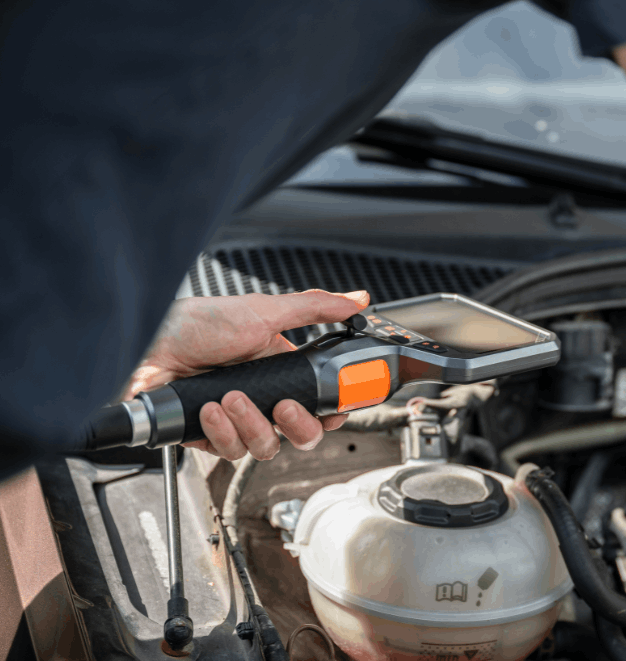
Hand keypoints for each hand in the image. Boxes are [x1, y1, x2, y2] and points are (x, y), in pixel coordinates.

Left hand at [122, 289, 369, 460]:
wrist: (144, 346)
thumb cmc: (194, 324)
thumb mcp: (262, 311)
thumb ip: (314, 307)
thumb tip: (357, 300)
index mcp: (279, 369)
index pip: (318, 402)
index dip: (331, 412)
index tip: (335, 410)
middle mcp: (261, 397)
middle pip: (300, 434)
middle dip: (298, 425)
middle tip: (284, 405)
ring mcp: (235, 421)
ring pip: (266, 447)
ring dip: (253, 424)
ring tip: (232, 397)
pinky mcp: (208, 437)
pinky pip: (230, 451)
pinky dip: (223, 431)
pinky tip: (212, 408)